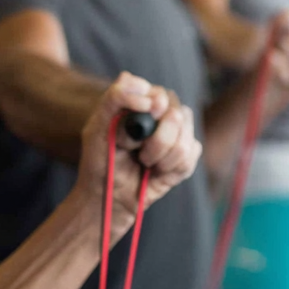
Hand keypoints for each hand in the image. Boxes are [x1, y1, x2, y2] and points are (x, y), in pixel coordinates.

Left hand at [77, 73, 201, 241]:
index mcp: (140, 98)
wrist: (110, 195)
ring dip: (161, 158)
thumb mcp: (96, 128)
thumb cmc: (101, 159)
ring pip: (184, 138)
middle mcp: (162, 110)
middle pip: (176, 114)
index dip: (152, 107)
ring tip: (145, 163)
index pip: (157, 93)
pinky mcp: (189, 151)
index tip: (139, 126)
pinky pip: (191, 155)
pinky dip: (171, 169)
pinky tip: (157, 172)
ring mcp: (178, 130)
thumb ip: (114, 101)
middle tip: (138, 154)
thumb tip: (148, 100)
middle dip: (156, 141)